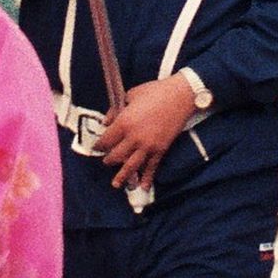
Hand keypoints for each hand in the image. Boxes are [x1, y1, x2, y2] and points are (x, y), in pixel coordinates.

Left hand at [95, 73, 201, 192]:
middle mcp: (134, 137)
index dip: (99, 145)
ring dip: (122, 176)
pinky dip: (147, 178)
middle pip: (116, 155)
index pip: (106, 140)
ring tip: (116, 184)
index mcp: (124, 122)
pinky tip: (143, 186)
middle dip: (109, 160)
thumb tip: (106, 122)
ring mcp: (148, 146)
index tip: (97, 147)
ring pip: (131, 166)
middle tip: (106, 161)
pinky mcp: (160, 149)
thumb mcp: (130, 95)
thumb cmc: (155, 91)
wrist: (180, 96)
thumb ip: (116, 110)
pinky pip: (152, 167)